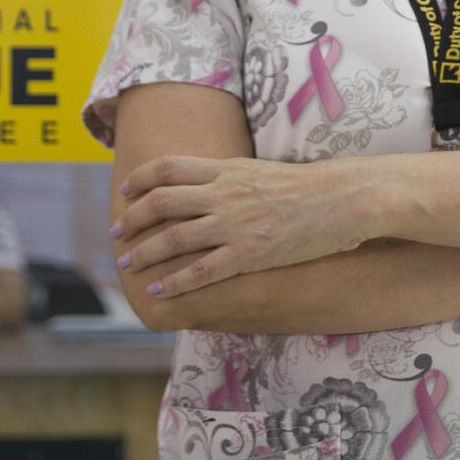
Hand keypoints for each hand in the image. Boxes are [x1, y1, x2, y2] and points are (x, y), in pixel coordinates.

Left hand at [113, 154, 370, 298]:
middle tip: (117, 234)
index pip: (168, 168)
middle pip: (161, 202)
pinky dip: (174, 282)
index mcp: (227, 169)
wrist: (342, 200)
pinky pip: (201, 271)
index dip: (141, 180)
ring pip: (174, 239)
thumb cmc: (309, 186)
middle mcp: (224, 194)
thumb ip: (231, 177)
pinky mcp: (249, 254)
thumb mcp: (262, 171)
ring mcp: (234, 225)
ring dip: (145, 252)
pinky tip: (158, 291)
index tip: (127, 193)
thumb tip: (207, 184)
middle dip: (132, 219)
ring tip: (128, 263)